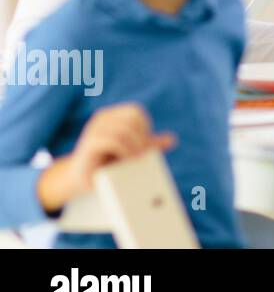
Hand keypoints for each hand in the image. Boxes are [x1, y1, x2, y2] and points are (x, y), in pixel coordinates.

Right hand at [39, 104, 175, 214]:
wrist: (82, 179)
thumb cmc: (108, 163)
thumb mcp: (131, 152)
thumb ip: (149, 145)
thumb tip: (172, 139)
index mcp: (112, 116)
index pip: (136, 112)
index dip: (144, 127)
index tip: (144, 145)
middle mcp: (102, 119)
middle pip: (132, 118)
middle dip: (141, 136)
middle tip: (142, 153)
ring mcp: (93, 130)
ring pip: (124, 129)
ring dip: (135, 145)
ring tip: (135, 158)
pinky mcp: (89, 144)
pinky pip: (112, 140)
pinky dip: (125, 150)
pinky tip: (128, 159)